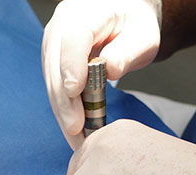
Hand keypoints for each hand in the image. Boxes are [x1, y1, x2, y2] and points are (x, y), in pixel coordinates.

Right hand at [42, 0, 160, 149]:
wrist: (125, 18)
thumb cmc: (135, 24)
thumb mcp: (143, 35)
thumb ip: (127, 51)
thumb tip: (107, 70)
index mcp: (83, 13)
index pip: (72, 39)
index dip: (71, 65)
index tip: (73, 91)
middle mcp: (60, 28)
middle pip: (56, 68)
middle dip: (65, 102)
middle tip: (76, 130)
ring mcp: (54, 48)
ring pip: (52, 85)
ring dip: (64, 114)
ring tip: (78, 140)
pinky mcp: (54, 66)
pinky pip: (56, 92)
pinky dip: (66, 113)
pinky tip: (76, 133)